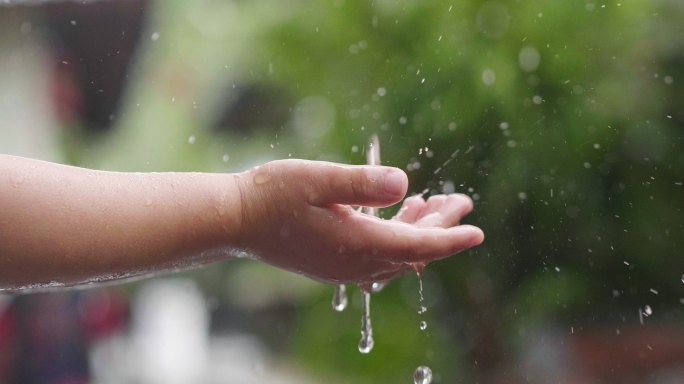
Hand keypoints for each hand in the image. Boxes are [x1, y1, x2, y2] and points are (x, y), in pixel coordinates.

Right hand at [233, 159, 483, 283]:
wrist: (234, 221)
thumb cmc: (271, 195)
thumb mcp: (317, 180)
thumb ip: (361, 183)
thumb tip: (404, 183)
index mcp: (356, 243)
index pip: (417, 245)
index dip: (449, 237)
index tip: (476, 231)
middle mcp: (353, 262)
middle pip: (412, 251)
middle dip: (440, 228)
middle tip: (461, 203)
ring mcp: (342, 266)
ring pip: (396, 254)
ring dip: (418, 230)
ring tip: (435, 204)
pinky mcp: (332, 263)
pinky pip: (377, 256)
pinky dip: (396, 237)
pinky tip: (397, 215)